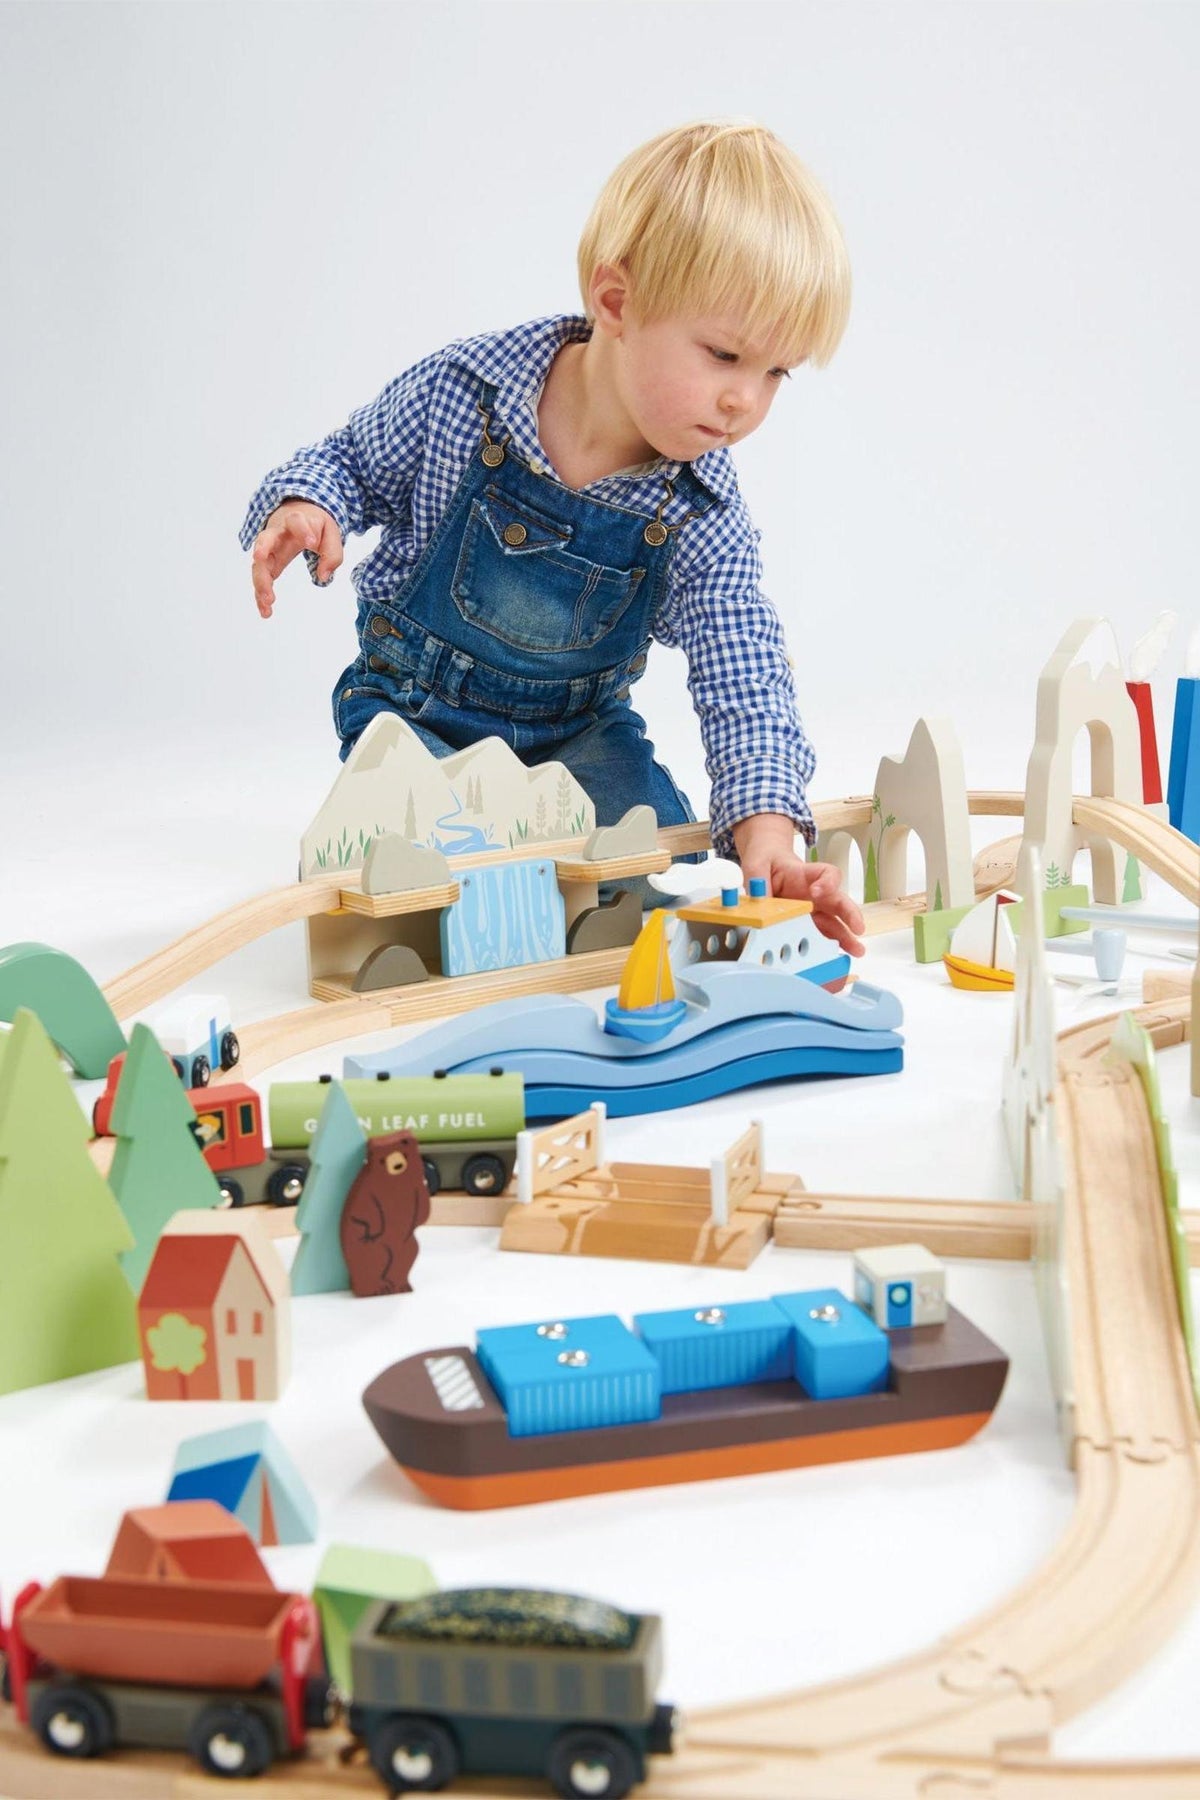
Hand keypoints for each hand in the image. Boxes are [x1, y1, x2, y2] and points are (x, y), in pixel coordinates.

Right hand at [251, 500, 341, 617]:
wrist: (297, 514)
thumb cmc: (314, 525)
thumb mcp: (330, 533)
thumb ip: (332, 553)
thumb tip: (323, 576)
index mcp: (295, 521)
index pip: (296, 521)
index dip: (302, 529)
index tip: (311, 542)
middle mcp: (277, 534)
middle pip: (265, 539)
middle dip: (262, 548)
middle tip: (260, 558)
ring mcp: (268, 549)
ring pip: (259, 563)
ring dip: (261, 581)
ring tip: (268, 600)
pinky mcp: (267, 564)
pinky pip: (261, 579)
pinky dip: (261, 596)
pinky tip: (265, 611)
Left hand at [731, 813, 865, 957]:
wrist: (765, 867)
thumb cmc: (767, 862)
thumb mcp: (757, 864)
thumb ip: (757, 879)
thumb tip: (759, 899)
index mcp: (805, 874)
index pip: (827, 873)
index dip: (828, 882)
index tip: (818, 891)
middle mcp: (816, 893)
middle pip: (839, 901)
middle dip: (850, 915)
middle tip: (858, 927)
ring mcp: (813, 910)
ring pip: (834, 922)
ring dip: (845, 937)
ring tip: (856, 950)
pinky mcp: (806, 924)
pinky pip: (819, 935)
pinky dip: (825, 947)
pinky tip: (832, 957)